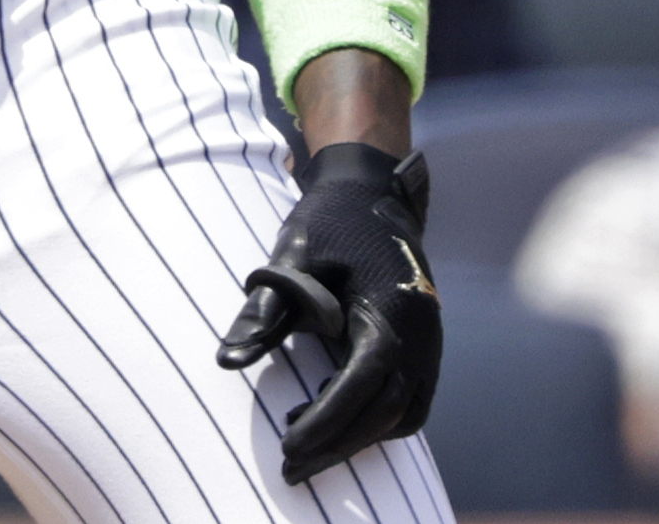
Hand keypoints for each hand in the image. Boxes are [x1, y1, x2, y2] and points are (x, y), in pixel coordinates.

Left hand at [219, 143, 440, 483]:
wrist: (371, 191)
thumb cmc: (328, 222)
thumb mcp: (291, 257)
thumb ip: (265, 310)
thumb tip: (228, 359)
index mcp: (389, 309)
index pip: (362, 382)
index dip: (327, 420)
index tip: (288, 445)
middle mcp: (420, 332)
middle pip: (386, 411)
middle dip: (338, 443)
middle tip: (292, 468)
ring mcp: (430, 341)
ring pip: (404, 413)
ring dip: (360, 438)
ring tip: (311, 451)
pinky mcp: (427, 345)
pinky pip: (412, 401)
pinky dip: (380, 421)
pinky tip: (340, 422)